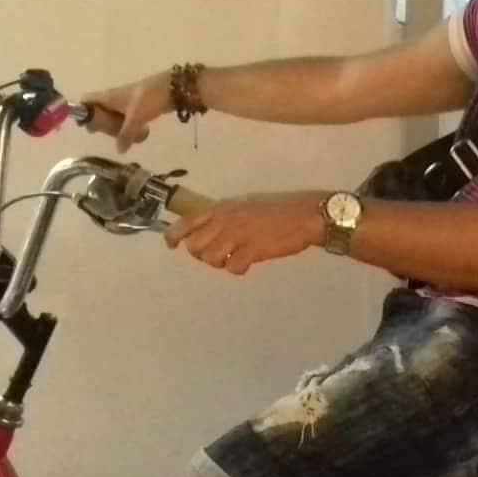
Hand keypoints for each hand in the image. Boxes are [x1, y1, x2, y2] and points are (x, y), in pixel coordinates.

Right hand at [82, 71, 171, 153]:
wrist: (174, 87)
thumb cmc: (150, 98)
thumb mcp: (136, 118)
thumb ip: (126, 134)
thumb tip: (119, 150)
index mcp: (109, 96)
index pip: (87, 99)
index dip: (83, 111)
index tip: (88, 127)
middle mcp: (114, 97)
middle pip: (99, 109)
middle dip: (99, 122)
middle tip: (106, 135)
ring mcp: (127, 101)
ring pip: (112, 113)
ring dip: (113, 124)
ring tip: (118, 138)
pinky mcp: (139, 105)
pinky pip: (125, 116)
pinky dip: (125, 124)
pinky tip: (132, 135)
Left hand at [164, 192, 324, 275]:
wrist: (306, 215)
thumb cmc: (278, 210)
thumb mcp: (245, 207)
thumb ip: (225, 217)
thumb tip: (208, 232)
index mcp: (223, 208)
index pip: (187, 222)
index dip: (173, 235)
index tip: (171, 245)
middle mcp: (226, 220)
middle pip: (194, 246)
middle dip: (202, 255)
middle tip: (219, 254)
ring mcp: (238, 235)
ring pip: (210, 258)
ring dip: (220, 263)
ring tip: (235, 258)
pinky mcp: (252, 250)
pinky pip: (232, 268)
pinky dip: (238, 269)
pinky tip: (248, 263)